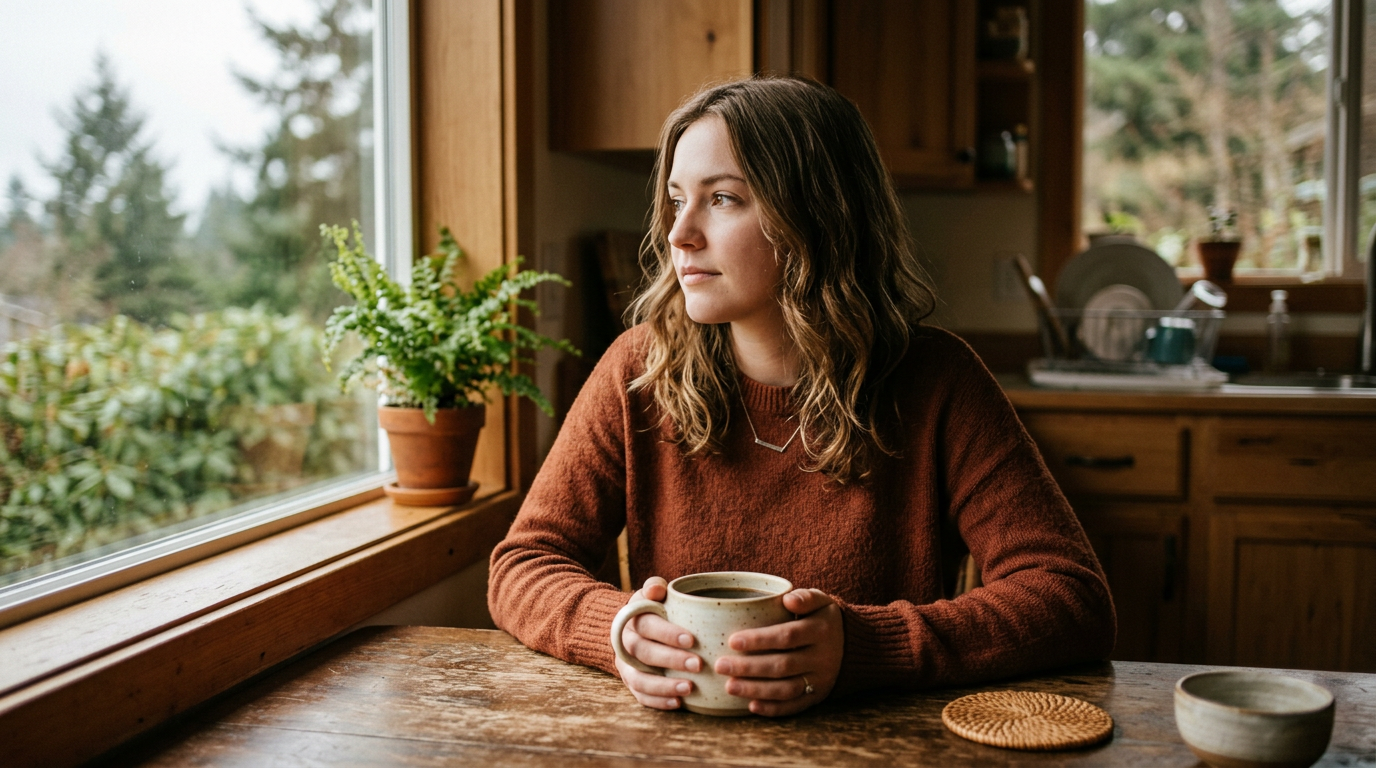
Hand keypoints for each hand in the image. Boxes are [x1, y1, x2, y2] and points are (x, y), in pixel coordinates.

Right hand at [613, 576, 703, 709]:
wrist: (632, 628)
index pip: (646, 625)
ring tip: (689, 688)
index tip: (691, 639)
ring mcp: (626, 665)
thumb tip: (656, 589)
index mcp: (632, 619)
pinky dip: (658, 701)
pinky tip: (677, 703)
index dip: (667, 633)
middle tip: (698, 664)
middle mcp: (625, 643)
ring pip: (639, 679)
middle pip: (644, 653)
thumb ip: (655, 588)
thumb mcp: (652, 594)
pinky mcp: (630, 683)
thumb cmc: (654, 609)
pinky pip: (640, 696)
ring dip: (664, 686)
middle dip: (671, 659)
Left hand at [714, 589, 844, 716]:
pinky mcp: (818, 696)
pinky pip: (795, 706)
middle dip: (749, 668)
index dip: (759, 640)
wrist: (853, 645)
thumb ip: (805, 597)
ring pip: (786, 689)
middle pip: (782, 665)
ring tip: (729, 687)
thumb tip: (787, 600)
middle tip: (721, 666)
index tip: (732, 641)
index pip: (787, 636)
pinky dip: (773, 709)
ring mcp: (821, 680)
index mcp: (821, 630)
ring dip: (756, 690)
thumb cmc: (823, 618)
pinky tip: (752, 706)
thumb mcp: (821, 601)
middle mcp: (823, 657)